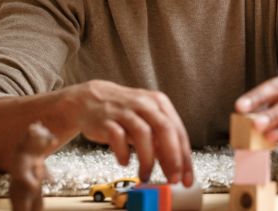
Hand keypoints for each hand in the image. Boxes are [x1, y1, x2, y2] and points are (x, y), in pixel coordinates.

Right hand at [68, 80, 193, 185]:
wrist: (91, 98)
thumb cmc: (124, 112)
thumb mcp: (147, 119)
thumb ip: (161, 139)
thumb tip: (175, 164)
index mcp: (160, 103)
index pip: (179, 132)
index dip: (185, 157)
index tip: (186, 178)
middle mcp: (145, 104)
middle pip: (165, 130)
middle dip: (172, 158)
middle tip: (173, 179)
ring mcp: (125, 111)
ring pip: (143, 134)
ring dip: (147, 159)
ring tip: (145, 175)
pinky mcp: (106, 120)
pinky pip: (117, 137)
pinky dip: (123, 152)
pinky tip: (124, 162)